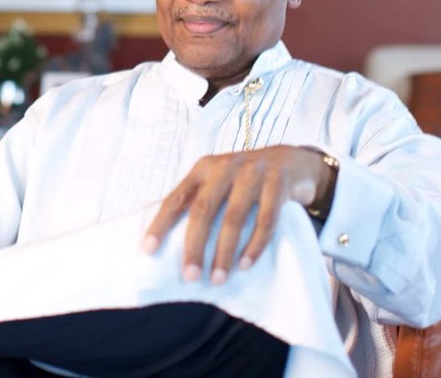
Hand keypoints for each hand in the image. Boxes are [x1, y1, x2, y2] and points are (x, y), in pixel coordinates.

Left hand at [141, 146, 331, 283]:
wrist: (292, 161)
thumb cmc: (246, 181)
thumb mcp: (220, 183)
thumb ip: (200, 202)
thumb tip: (171, 245)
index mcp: (203, 169)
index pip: (176, 198)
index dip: (160, 224)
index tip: (148, 250)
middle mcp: (225, 167)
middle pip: (203, 209)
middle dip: (195, 246)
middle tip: (190, 276)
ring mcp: (253, 172)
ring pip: (234, 217)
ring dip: (224, 252)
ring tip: (218, 278)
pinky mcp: (278, 183)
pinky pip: (265, 219)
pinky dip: (255, 244)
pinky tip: (245, 264)